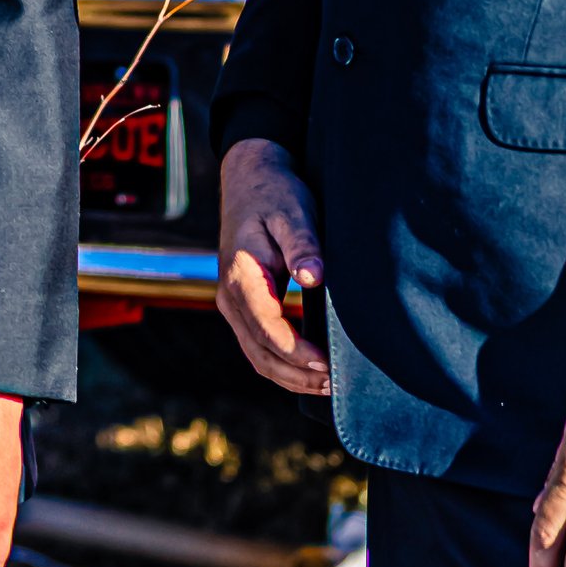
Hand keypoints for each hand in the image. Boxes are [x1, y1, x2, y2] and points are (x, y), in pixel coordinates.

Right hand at [215, 136, 329, 397]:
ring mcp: (231, 303)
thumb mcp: (292, 211)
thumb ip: (302, 245)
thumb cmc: (274, 194)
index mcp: (241, 276)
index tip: (329, 365)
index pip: (267, 328)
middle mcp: (229, 295)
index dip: (298, 353)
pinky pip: (257, 346)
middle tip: (336, 385)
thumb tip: (313, 276)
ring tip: (327, 385)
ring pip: (256, 355)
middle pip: (260, 352)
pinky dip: (282, 364)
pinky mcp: (242, 306)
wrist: (248, 180)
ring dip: (290, 376)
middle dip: (297, 375)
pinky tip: (310, 370)